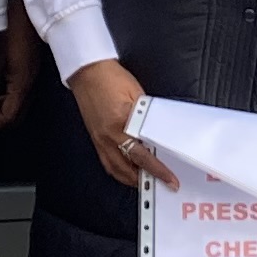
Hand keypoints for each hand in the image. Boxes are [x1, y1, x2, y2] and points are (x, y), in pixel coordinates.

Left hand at [0, 0, 39, 130]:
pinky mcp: (29, 70)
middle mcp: (29, 84)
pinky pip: (18, 93)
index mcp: (21, 83)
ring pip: (18, 105)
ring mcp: (30, 77)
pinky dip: (5, 98)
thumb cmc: (12, 28)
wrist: (30, 8)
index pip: (9, 116)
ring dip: (1, 110)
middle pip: (16, 115)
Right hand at [70, 58, 168, 188]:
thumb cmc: (110, 77)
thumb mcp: (137, 95)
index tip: (169, 179)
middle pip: (129, 168)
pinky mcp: (95, 138)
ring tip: (147, 182)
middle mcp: (108, 135)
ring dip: (132, 179)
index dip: (158, 170)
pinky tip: (128, 171)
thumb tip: (159, 133)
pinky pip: (107, 162)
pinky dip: (119, 171)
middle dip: (146, 180)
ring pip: (116, 170)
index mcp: (120, 123)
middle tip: (161, 185)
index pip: (142, 155)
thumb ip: (148, 117)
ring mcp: (99, 139)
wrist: (87, 71)